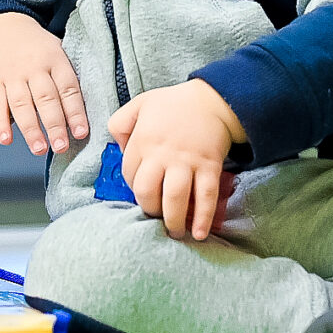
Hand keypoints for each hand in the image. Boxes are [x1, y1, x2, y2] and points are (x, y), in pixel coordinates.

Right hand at [0, 11, 88, 155]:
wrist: (2, 28)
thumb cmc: (38, 49)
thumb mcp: (58, 52)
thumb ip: (69, 79)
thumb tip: (88, 113)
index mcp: (55, 59)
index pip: (68, 88)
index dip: (75, 111)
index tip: (81, 132)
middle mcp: (33, 67)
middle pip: (45, 98)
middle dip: (54, 125)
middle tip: (61, 146)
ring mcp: (12, 74)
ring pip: (21, 103)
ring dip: (30, 129)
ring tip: (39, 148)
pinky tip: (6, 139)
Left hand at [107, 81, 245, 241]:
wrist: (212, 99)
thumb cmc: (173, 104)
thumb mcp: (138, 104)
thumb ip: (120, 124)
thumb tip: (119, 149)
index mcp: (142, 141)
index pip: (129, 176)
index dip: (133, 188)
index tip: (143, 192)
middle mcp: (162, 154)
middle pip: (147, 191)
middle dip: (150, 210)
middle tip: (156, 216)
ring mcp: (187, 162)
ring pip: (174, 198)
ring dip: (173, 220)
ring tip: (175, 232)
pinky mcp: (209, 166)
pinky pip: (206, 196)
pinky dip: (203, 217)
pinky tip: (199, 233)